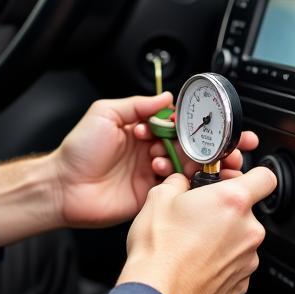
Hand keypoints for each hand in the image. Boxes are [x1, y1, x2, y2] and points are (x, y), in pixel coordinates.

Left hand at [52, 92, 258, 229]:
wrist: (63, 188)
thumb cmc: (78, 151)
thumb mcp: (104, 113)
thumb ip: (137, 104)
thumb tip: (167, 97)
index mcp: (143, 130)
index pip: (179, 123)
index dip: (199, 123)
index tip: (218, 122)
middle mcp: (152, 151)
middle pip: (191, 146)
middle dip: (213, 145)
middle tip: (231, 145)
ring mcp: (153, 175)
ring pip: (189, 167)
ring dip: (201, 163)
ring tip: (205, 160)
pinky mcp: (153, 197)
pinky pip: (178, 189)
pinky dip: (185, 182)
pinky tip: (182, 175)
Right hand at [117, 166, 275, 293]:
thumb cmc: (160, 252)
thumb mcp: (158, 199)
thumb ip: (178, 182)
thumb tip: (180, 182)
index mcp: (232, 201)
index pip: (265, 177)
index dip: (251, 175)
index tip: (234, 180)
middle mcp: (248, 229)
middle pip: (247, 210)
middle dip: (225, 210)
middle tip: (197, 215)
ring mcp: (248, 258)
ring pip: (240, 238)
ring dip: (222, 237)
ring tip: (192, 243)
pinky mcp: (242, 282)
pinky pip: (235, 263)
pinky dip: (220, 261)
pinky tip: (196, 263)